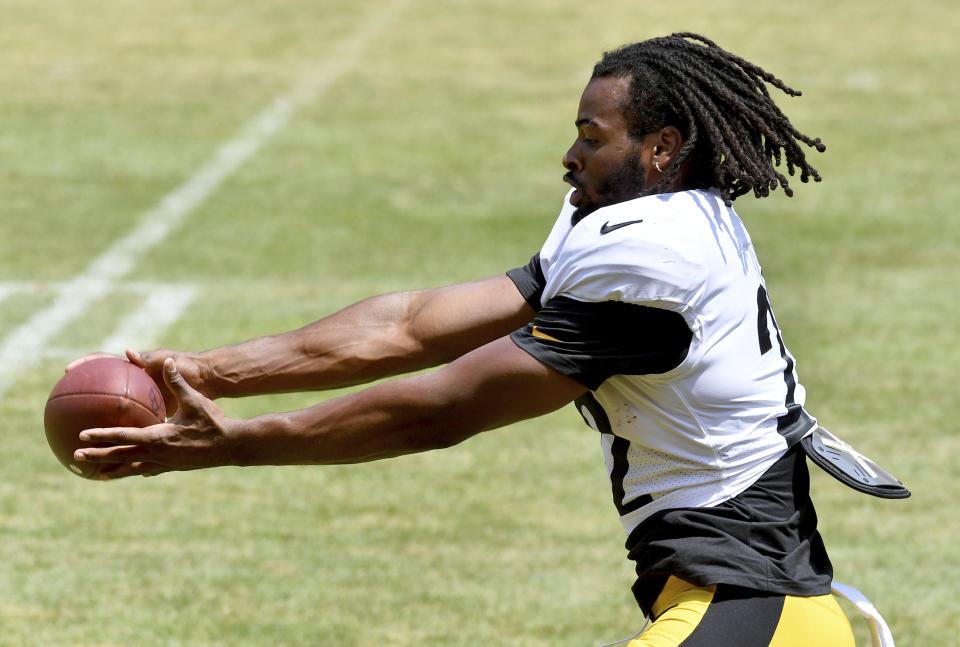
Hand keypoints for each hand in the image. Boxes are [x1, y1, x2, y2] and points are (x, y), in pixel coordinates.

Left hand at [74, 358, 237, 479]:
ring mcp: (166, 462)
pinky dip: (138, 470)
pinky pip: (151, 469)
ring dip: (115, 470)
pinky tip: (135, 471)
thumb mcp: (195, 400)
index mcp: (158, 436)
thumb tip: (167, 361)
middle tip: (76, 458)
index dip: (101, 436)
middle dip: (97, 457)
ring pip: (133, 468)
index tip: (82, 436)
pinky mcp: (175, 466)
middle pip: (121, 456)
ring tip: (99, 476)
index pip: (123, 436)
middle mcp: (158, 453)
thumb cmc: (214, 422)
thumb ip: (177, 382)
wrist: (232, 445)